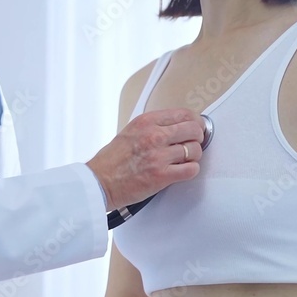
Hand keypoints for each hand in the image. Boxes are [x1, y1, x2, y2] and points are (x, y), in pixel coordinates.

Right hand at [87, 109, 205, 211]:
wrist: (99, 182)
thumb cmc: (111, 161)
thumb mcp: (130, 132)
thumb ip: (153, 127)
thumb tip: (177, 127)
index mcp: (146, 122)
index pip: (184, 114)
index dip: (195, 122)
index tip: (195, 128)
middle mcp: (154, 136)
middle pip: (193, 130)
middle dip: (197, 138)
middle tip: (193, 144)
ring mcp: (158, 156)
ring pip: (195, 150)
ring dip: (193, 157)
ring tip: (183, 161)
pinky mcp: (162, 175)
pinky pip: (191, 169)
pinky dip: (190, 171)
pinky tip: (181, 171)